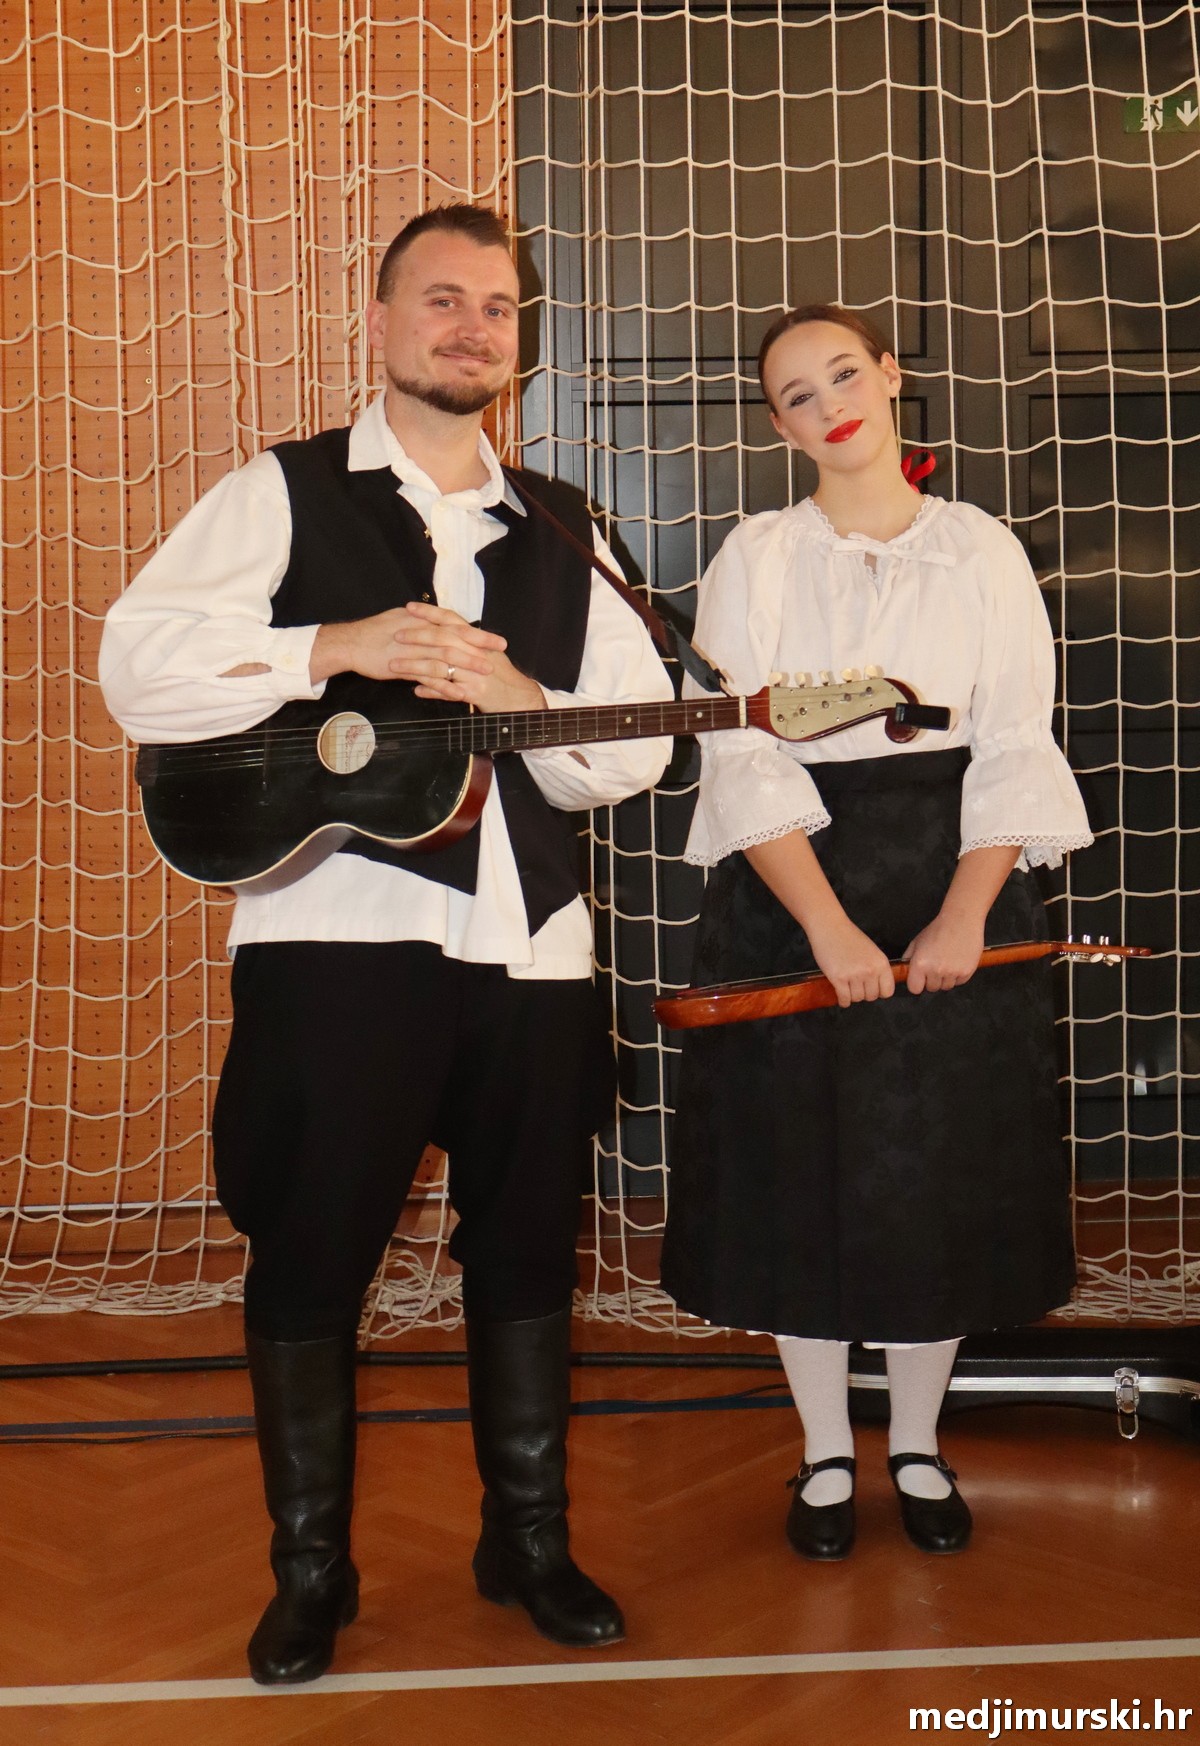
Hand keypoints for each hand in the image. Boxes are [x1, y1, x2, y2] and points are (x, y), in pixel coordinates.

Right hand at [310, 603, 543, 713]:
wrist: (350, 643)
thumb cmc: (376, 633)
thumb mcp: (402, 621)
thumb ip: (424, 624)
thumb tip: (442, 624)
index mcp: (421, 619)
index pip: (455, 623)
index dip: (478, 632)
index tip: (497, 639)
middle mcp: (419, 630)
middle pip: (455, 637)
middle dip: (480, 646)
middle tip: (500, 654)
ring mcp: (411, 648)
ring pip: (445, 655)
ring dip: (467, 664)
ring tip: (486, 672)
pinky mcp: (403, 665)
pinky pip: (428, 676)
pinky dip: (445, 684)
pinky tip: (459, 692)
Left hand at [404, 602, 545, 713]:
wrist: (518, 698)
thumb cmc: (500, 676)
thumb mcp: (486, 654)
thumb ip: (467, 642)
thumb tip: (446, 629)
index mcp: (477, 641)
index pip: (451, 620)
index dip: (430, 612)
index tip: (409, 607)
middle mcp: (476, 653)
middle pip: (443, 639)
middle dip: (417, 636)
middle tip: (396, 635)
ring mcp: (475, 673)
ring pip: (440, 665)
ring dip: (414, 666)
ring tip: (394, 666)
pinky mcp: (474, 692)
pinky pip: (447, 691)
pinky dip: (431, 691)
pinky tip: (416, 690)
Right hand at [810, 916, 894, 1007]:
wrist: (830, 927)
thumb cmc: (849, 937)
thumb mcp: (872, 951)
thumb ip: (877, 968)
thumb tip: (878, 988)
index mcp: (881, 963)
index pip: (887, 991)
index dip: (879, 991)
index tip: (871, 988)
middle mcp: (870, 971)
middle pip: (871, 997)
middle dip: (863, 993)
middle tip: (855, 985)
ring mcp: (854, 975)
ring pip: (857, 999)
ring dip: (851, 995)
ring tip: (847, 986)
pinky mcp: (838, 978)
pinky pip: (844, 999)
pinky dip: (842, 1000)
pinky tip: (840, 994)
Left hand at [903, 910, 984, 993]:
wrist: (960, 921)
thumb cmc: (938, 929)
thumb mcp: (917, 941)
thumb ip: (908, 957)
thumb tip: (904, 970)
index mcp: (920, 964)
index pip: (915, 988)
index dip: (917, 983)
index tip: (920, 978)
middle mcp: (935, 970)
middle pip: (931, 988)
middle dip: (932, 980)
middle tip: (936, 965)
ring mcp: (952, 972)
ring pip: (946, 987)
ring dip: (945, 978)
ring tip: (947, 962)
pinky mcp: (966, 972)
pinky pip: (959, 982)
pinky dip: (958, 976)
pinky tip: (956, 962)